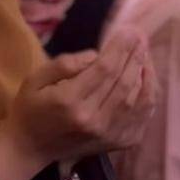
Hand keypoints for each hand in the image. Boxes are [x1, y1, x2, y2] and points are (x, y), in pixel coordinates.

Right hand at [0, 29, 156, 179]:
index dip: (120, 47)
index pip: (105, 69)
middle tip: (140, 35)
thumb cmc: (30, 108)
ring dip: (146, 73)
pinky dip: (149, 96)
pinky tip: (147, 79)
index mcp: (70, 101)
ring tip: (145, 53)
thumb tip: (97, 55)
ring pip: (138, 99)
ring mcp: (108, 134)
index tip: (129, 30)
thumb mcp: (35, 79)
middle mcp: (93, 119)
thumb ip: (65, 64)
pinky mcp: (118, 143)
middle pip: (124, 82)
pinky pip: (142, 117)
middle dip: (135, 55)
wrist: (30, 149)